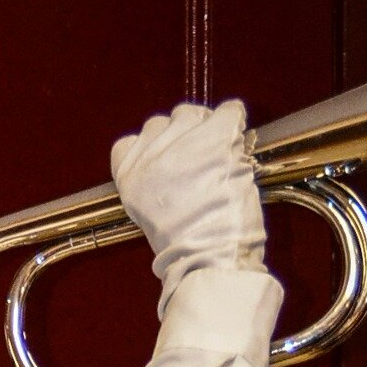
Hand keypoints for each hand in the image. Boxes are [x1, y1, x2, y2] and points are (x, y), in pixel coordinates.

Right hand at [110, 100, 265, 315]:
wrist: (209, 255)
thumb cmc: (183, 247)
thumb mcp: (148, 218)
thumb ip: (150, 186)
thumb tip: (170, 168)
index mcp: (128, 176)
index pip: (128, 143)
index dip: (151, 148)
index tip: (167, 160)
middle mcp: (151, 153)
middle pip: (160, 123)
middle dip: (179, 136)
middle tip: (198, 157)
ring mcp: (184, 140)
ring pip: (192, 113)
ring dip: (205, 127)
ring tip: (219, 150)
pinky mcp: (216, 135)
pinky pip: (228, 111)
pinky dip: (234, 119)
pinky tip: (237, 135)